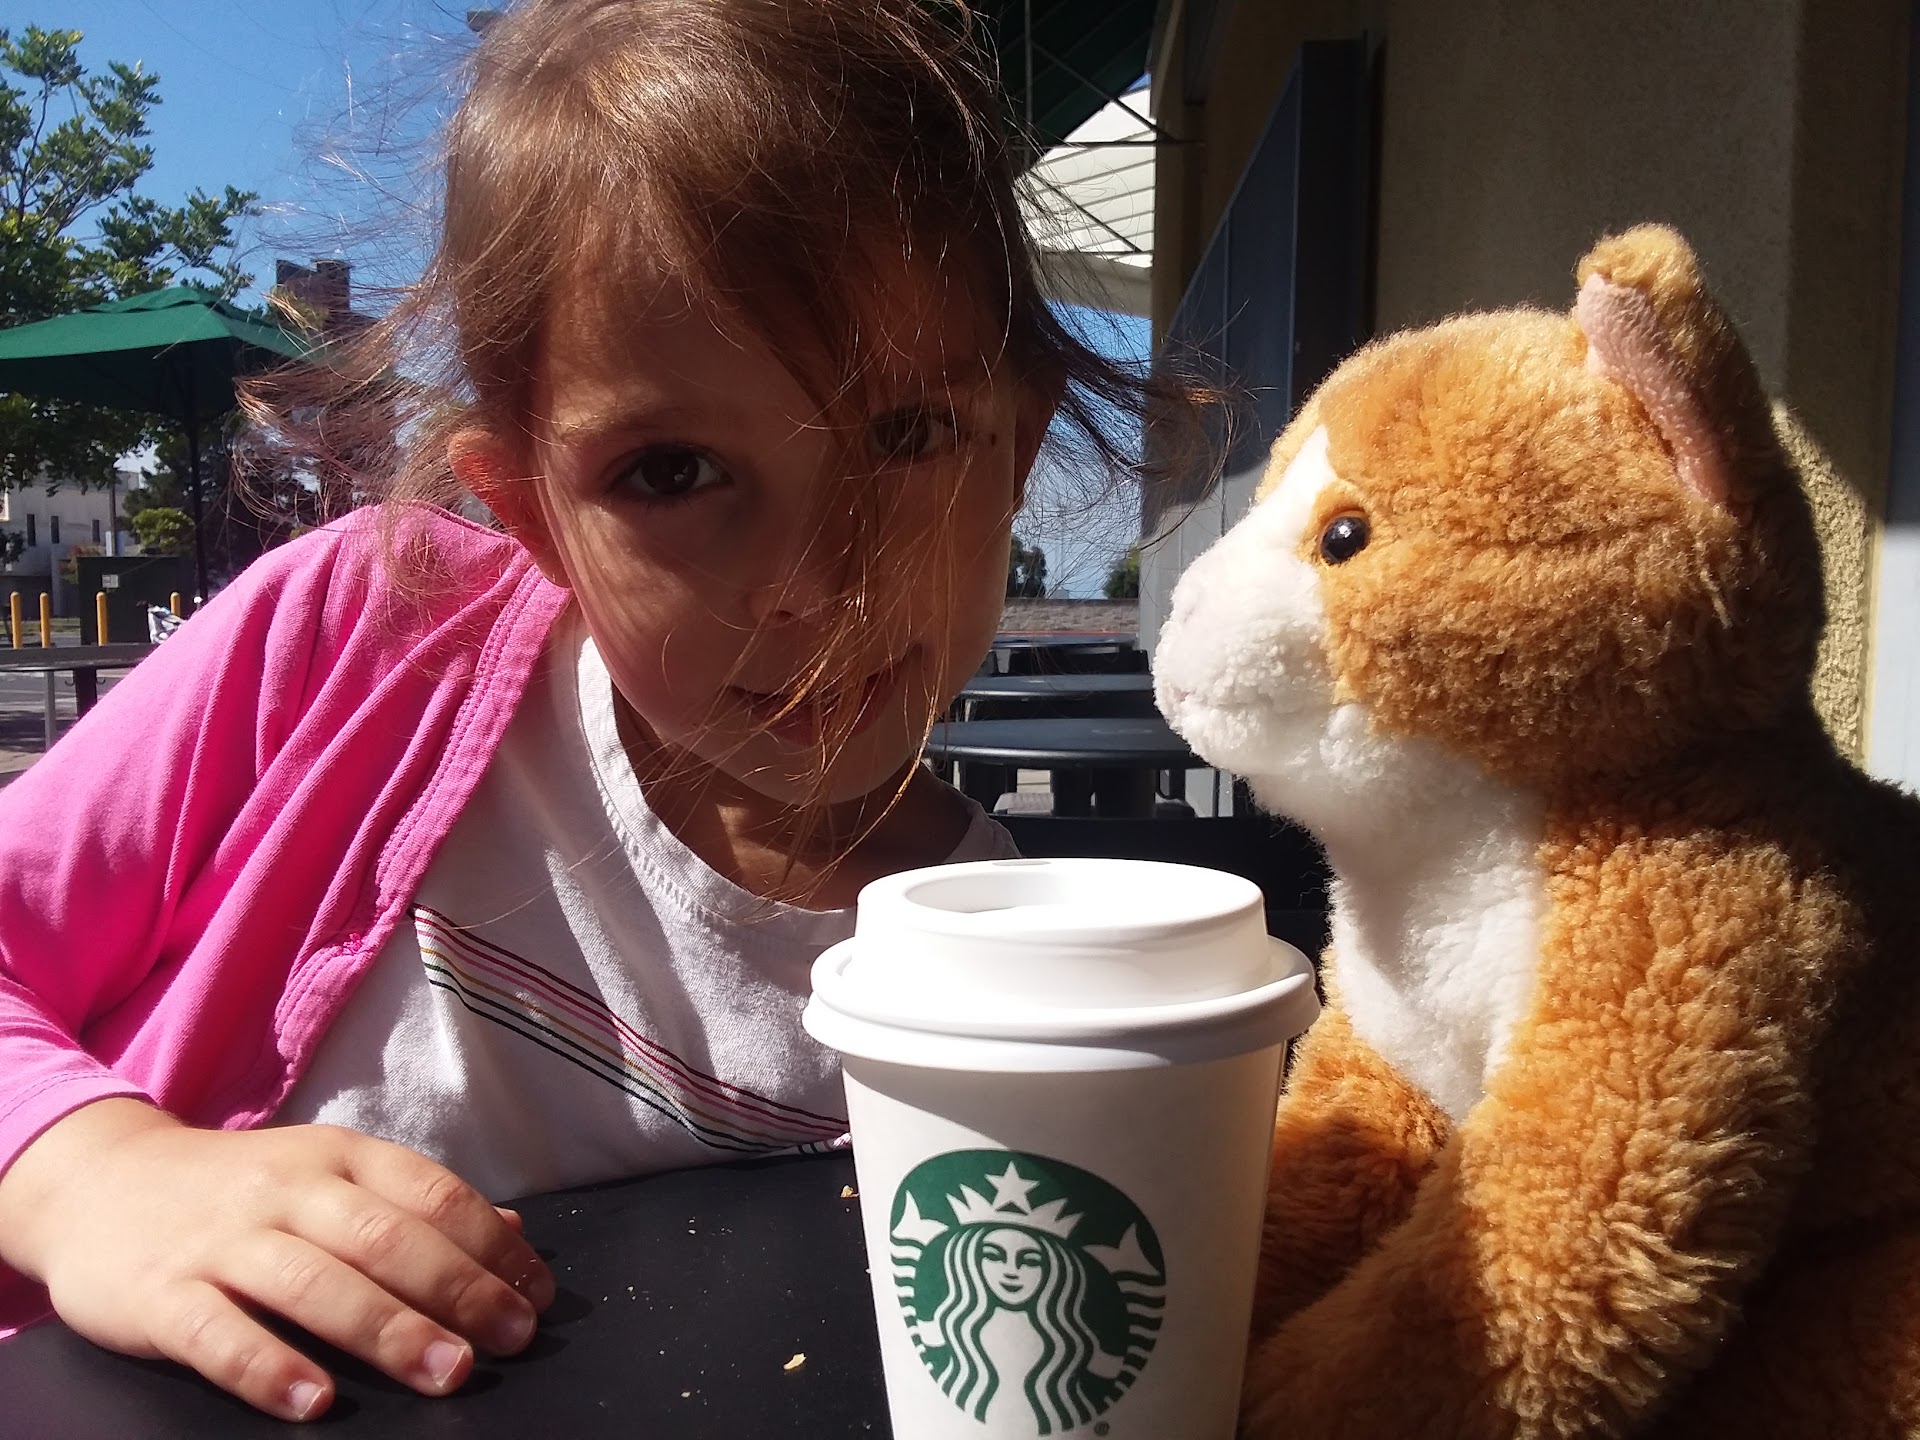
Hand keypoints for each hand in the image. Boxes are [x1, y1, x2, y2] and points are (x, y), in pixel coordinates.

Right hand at [0, 1098, 554, 1421]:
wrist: (99, 1182)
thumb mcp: (331, 1175)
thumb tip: (512, 1233)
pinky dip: (268, 1367)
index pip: (432, 1194)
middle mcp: (288, 1191)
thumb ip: (415, 1204)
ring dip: (388, 1331)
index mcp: (340, 1157)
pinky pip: (218, 1334)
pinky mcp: (161, 1294)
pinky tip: (313, 1401)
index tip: (537, 1295)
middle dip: (459, 1291)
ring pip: (316, 1283)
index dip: (492, 1245)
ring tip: (446, 1373)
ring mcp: (223, 1241)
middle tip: (509, 1339)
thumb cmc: (241, 1191)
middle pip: (387, 1238)